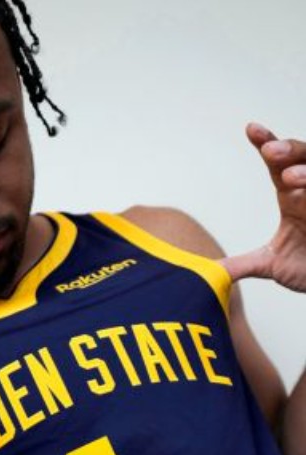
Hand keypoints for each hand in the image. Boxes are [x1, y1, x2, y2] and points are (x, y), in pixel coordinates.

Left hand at [221, 123, 305, 291]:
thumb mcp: (270, 266)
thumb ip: (242, 264)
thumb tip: (210, 272)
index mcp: (293, 196)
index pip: (278, 164)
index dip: (267, 143)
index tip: (251, 129)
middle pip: (304, 157)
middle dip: (289, 150)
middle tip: (270, 152)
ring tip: (288, 177)